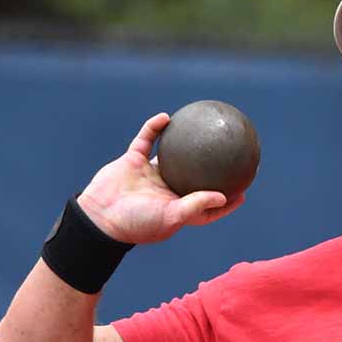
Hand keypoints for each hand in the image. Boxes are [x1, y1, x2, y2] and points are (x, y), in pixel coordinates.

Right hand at [77, 113, 244, 243]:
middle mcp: (167, 190)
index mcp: (178, 207)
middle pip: (195, 177)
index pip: (207, 205)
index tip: (243, 191)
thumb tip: (223, 196)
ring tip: (202, 127)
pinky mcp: (133, 161)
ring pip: (172, 154)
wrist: (98, 217)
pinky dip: (155, 128)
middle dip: (212, 168)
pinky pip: (147, 140)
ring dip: (185, 142)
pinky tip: (167, 117)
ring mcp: (150, 175)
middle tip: (232, 156)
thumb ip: (196, 205)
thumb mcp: (171, 217)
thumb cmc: (137, 223)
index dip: (226, 200)